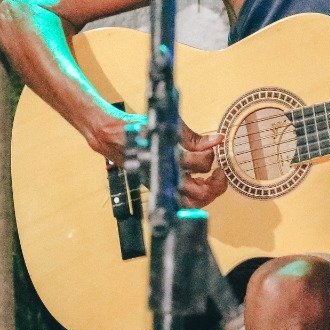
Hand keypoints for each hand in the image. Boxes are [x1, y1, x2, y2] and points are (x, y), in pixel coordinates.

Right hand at [84, 108, 225, 206]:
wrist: (110, 137)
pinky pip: (181, 200)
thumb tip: (216, 140)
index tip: (212, 145)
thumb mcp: (164, 126)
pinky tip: (198, 180)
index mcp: (165, 160)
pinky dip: (195, 194)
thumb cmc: (134, 130)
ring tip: (212, 179)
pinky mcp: (160, 185)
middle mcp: (164, 177)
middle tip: (219, 171)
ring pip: (191, 204)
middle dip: (215, 185)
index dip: (209, 155)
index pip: (197, 164)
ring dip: (206, 194)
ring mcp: (162, 185)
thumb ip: (191, 136)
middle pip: (199, 196)